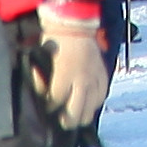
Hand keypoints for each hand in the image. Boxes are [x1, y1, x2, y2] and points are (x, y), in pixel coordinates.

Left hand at [32, 8, 110, 133]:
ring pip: (90, 109)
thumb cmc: (55, 42)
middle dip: (66, 120)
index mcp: (65, 73)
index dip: (50, 107)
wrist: (76, 25)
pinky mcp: (103, 75)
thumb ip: (42, 81)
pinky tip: (87, 104)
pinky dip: (93, 104)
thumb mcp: (43, 60)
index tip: (47, 107)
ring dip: (81, 114)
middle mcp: (82, 78)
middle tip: (61, 121)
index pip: (56, 100)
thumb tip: (43, 97)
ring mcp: (95, 77)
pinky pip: (101, 98)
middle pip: (76, 111)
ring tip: (74, 115)